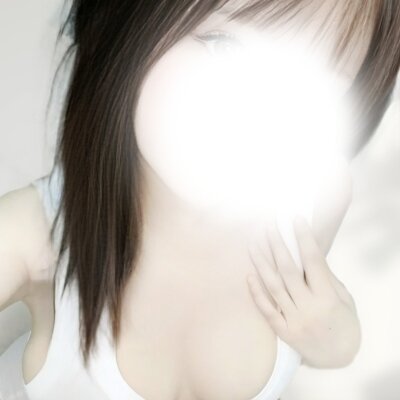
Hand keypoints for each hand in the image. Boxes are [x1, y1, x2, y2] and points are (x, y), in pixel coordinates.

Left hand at [246, 216, 360, 367]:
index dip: (303, 238)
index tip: (296, 219)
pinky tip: (248, 274)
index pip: (313, 261)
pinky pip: (265, 309)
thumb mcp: (343, 298)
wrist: (340, 358)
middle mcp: (309, 308)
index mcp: (328, 298)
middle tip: (268, 226)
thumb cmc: (344, 322)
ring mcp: (294, 321)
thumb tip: (307, 251)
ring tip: (253, 242)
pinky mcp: (283, 331)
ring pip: (272, 286)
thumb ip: (326, 277)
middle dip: (276, 244)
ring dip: (261, 262)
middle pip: (287, 270)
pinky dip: (256, 292)